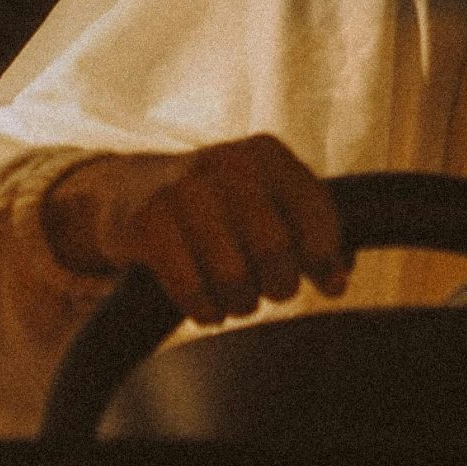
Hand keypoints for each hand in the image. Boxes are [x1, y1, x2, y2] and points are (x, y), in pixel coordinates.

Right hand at [40, 136, 349, 328]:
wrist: (129, 191)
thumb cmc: (218, 207)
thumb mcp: (267, 200)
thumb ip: (312, 231)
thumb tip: (337, 280)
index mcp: (265, 154)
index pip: (314, 213)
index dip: (325, 258)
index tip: (329, 286)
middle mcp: (224, 163)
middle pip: (275, 250)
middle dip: (279, 285)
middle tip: (269, 291)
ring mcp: (180, 190)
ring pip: (233, 277)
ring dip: (241, 303)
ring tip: (235, 299)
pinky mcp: (145, 223)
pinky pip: (191, 290)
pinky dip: (205, 311)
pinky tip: (205, 307)